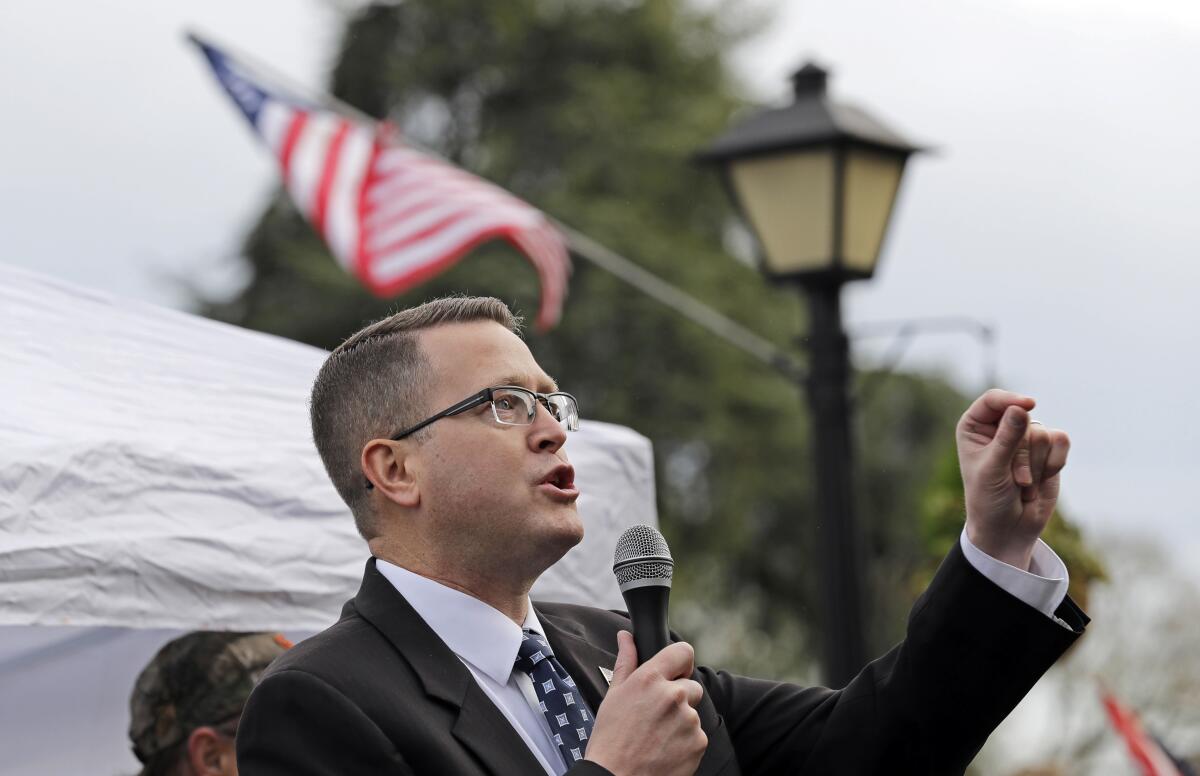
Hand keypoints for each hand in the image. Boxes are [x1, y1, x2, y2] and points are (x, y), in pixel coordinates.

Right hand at [584, 631, 706, 775]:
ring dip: (681, 721)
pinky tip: (665, 749)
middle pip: (691, 685)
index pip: (683, 651)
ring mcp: (688, 720)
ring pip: (693, 713)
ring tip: (656, 736)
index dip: (680, 662)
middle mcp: (673, 695)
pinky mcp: (698, 742)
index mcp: (650, 679)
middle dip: (678, 697)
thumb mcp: (613, 695)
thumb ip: (626, 661)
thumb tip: (626, 637)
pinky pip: (697, 735)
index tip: (674, 672)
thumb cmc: (610, 739)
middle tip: (656, 715)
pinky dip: (685, 742)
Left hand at [957, 389, 1070, 570]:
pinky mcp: (1048, 450)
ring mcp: (1025, 437)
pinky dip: (1054, 464)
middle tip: (1013, 479)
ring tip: (1022, 484)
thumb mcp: (993, 470)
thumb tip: (1021, 408)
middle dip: (1022, 454)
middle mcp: (999, 426)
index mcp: (974, 426)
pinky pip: (1062, 442)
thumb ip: (1008, 439)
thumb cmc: (989, 499)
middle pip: (1024, 418)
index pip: (994, 400)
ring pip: (1044, 433)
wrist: (1008, 529)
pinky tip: (1040, 480)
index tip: (1028, 405)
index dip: (1011, 400)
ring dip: (1036, 465)